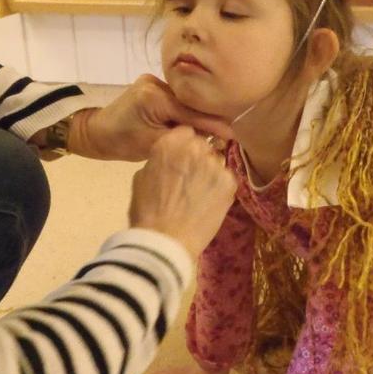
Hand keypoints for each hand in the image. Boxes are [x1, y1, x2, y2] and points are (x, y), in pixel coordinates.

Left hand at [68, 74, 232, 160]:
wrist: (96, 133)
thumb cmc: (122, 144)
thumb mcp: (155, 145)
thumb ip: (184, 138)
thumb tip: (213, 137)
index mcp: (155, 97)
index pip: (192, 112)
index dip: (213, 124)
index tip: (233, 135)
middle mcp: (156, 83)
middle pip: (191, 103)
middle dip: (207, 120)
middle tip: (224, 137)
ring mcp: (154, 81)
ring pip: (185, 101)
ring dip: (196, 116)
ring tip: (210, 133)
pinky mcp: (152, 84)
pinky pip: (176, 99)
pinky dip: (185, 112)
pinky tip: (192, 125)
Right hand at [129, 126, 236, 255]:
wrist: (165, 241)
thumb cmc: (147, 211)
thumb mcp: (142, 177)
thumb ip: (160, 159)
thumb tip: (171, 158)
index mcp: (170, 143)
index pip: (185, 132)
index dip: (184, 145)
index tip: (182, 159)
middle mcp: (196, 147)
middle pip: (203, 145)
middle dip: (199, 157)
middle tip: (191, 178)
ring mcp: (215, 164)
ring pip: (217, 161)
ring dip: (211, 172)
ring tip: (200, 193)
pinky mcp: (230, 182)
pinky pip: (227, 179)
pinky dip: (220, 188)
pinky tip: (209, 202)